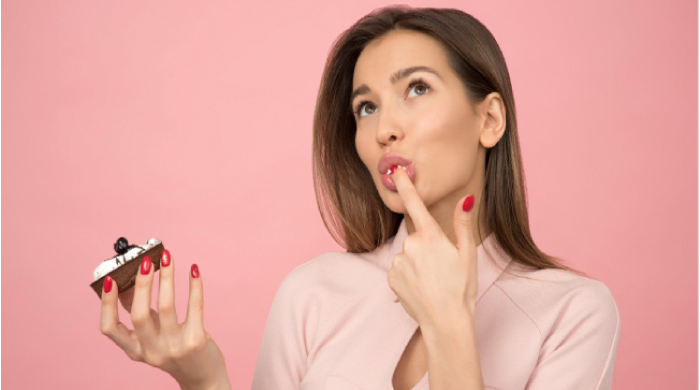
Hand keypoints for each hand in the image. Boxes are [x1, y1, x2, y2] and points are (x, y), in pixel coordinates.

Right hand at [100, 250, 230, 389]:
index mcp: (135, 350)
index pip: (109, 328)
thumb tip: (128, 280)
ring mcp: (174, 347)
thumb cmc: (175, 348)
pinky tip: (193, 270)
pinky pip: (194, 307)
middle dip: (141, 284)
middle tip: (145, 261)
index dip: (106, 303)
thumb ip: (140, 311)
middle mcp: (152, 351)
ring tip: (167, 257)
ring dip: (166, 277)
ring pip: (167, 307)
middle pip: (139, 315)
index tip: (110, 279)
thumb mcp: (153, 334)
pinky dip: (194, 286)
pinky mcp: (197, 341)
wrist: (202, 377)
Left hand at [388, 166, 478, 327]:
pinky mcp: (390, 277)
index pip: (415, 204)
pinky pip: (399, 270)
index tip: (395, 170)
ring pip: (407, 255)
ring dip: (417, 264)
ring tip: (431, 281)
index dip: (404, 185)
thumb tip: (467, 199)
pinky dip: (408, 276)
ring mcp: (398, 262)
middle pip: (416, 237)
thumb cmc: (461, 287)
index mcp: (431, 236)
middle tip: (440, 268)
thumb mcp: (467, 254)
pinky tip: (420, 287)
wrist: (446, 321)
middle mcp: (411, 245)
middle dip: (426, 248)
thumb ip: (462, 224)